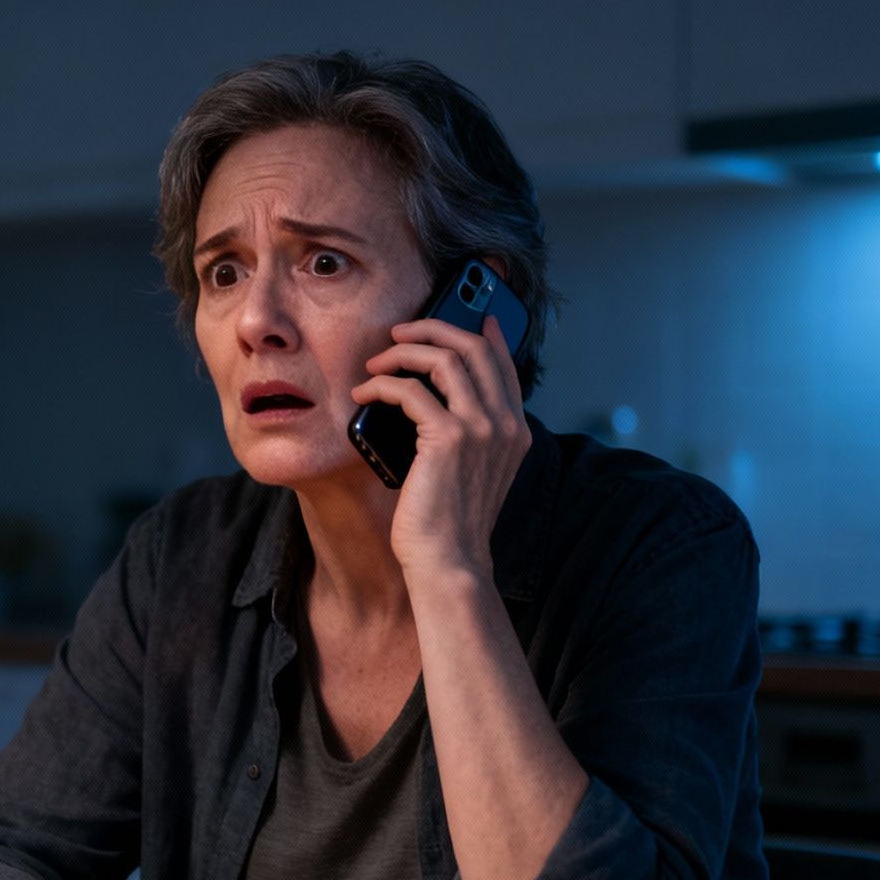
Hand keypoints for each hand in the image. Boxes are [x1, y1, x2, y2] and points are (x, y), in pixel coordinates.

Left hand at [349, 314, 530, 579]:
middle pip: (475, 348)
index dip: (486, 334)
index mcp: (514, 431)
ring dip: (403, 352)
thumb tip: (427, 400)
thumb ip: (464, 436)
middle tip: (400, 332)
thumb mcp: (467, 473)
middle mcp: (504, 424)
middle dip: (434, 329)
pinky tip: (365, 395)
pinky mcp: (448, 438)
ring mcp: (480, 429)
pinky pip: (410, 390)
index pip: (504, 365)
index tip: (469, 316)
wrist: (450, 563)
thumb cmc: (448, 525)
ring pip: (444, 359)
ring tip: (376, 363)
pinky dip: (383, 385)